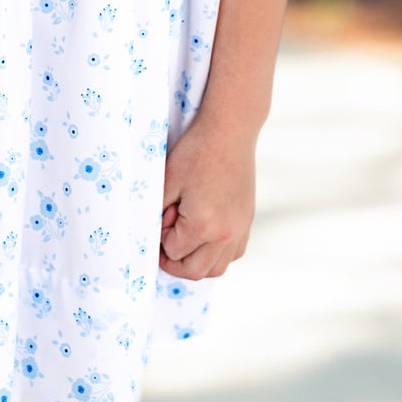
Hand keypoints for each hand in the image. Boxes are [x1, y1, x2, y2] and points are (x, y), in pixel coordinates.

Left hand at [158, 118, 256, 280]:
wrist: (230, 131)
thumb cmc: (195, 152)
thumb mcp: (167, 181)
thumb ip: (158, 213)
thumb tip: (154, 236)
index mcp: (204, 226)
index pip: (173, 252)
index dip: (160, 238)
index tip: (162, 215)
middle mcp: (226, 235)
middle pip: (195, 271)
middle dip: (174, 262)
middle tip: (164, 241)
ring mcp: (240, 229)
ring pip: (217, 268)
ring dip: (197, 261)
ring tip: (184, 239)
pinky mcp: (247, 221)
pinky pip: (233, 254)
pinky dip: (217, 253)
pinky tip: (205, 234)